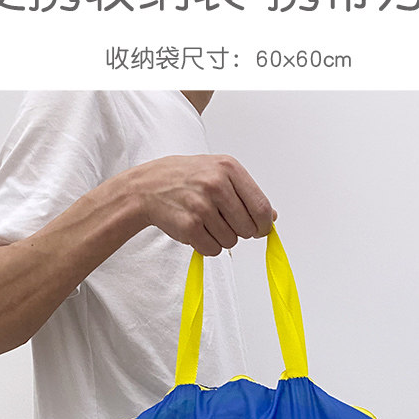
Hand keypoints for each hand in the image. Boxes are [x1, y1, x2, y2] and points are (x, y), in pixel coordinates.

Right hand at [129, 154, 276, 255]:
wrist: (148, 186)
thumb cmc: (186, 179)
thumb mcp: (218, 172)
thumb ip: (247, 193)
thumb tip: (271, 217)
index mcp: (228, 168)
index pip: (261, 207)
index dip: (264, 225)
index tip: (260, 230)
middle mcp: (216, 184)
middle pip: (248, 228)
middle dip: (239, 231)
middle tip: (222, 220)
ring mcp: (202, 205)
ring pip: (231, 242)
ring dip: (221, 238)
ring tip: (205, 221)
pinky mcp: (189, 226)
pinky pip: (213, 250)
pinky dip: (207, 246)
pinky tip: (196, 230)